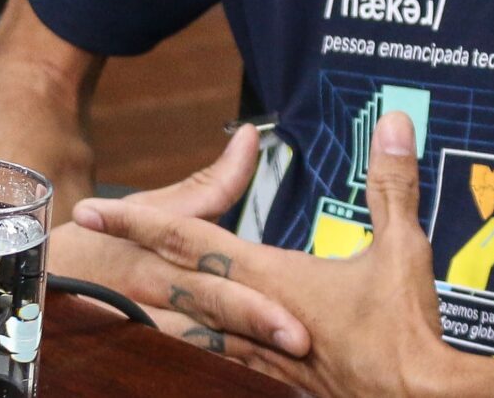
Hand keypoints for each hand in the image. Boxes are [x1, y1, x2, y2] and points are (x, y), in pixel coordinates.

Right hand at [47, 123, 313, 370]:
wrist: (28, 287)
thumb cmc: (100, 246)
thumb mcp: (149, 210)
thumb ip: (210, 183)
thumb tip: (253, 135)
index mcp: (151, 246)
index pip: (203, 259)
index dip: (247, 288)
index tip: (292, 313)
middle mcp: (143, 286)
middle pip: (204, 306)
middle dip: (252, 320)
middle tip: (299, 340)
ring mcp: (133, 326)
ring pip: (191, 345)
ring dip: (236, 356)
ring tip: (284, 370)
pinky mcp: (126, 350)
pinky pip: (173, 366)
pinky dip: (206, 373)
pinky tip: (247, 380)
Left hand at [74, 111, 460, 397]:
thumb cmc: (407, 335)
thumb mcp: (403, 248)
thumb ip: (392, 183)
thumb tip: (392, 122)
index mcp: (270, 279)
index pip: (187, 239)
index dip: (136, 220)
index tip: (91, 209)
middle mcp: (253, 318)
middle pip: (176, 279)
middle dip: (130, 254)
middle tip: (87, 237)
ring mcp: (263, 355)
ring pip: (193, 328)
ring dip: (158, 307)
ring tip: (120, 296)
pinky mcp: (282, 381)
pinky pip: (227, 361)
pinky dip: (204, 348)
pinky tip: (200, 348)